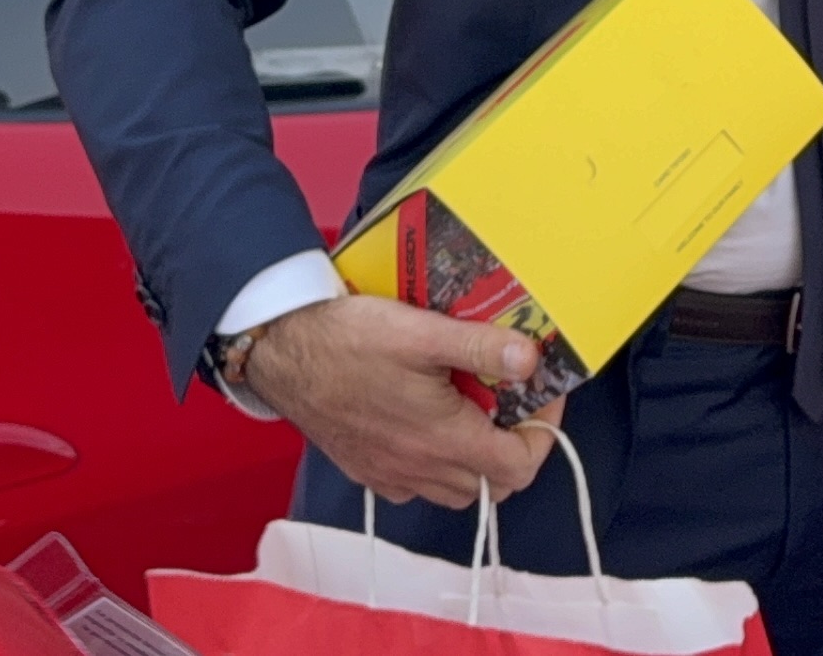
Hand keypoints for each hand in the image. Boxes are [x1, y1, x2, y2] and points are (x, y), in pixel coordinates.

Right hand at [240, 295, 558, 507]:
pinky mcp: (366, 470)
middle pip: (493, 485)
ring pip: (456, 491)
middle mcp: (419, 468)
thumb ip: (480, 346)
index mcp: (442, 438)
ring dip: (477, 461)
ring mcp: (390, 475)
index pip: (519, 466)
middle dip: (514, 449)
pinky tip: (429, 425)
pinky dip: (437, 466)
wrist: (280, 352)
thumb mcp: (420, 332)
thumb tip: (531, 358)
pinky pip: (417, 487)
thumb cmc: (346, 339)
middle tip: (511, 403)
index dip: (542, 434)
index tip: (540, 398)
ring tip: (474, 412)